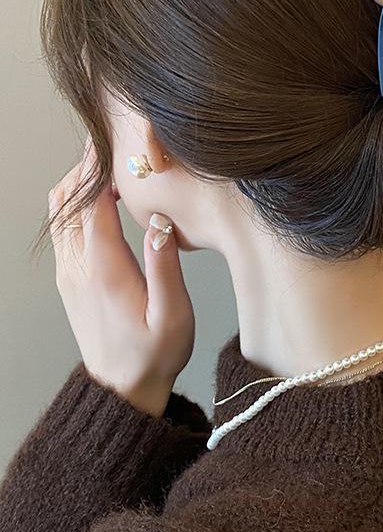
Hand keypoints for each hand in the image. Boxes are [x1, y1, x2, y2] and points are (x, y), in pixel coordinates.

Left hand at [48, 134, 194, 417]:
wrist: (122, 390)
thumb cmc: (153, 355)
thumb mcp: (173, 316)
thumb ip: (166, 268)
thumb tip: (159, 224)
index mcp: (104, 269)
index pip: (93, 205)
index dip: (101, 170)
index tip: (115, 144)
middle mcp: (79, 268)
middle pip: (70, 202)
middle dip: (85, 168)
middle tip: (107, 141)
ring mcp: (69, 274)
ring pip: (59, 215)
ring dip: (76, 184)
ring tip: (99, 162)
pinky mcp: (70, 281)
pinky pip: (61, 231)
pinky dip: (72, 205)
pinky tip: (93, 199)